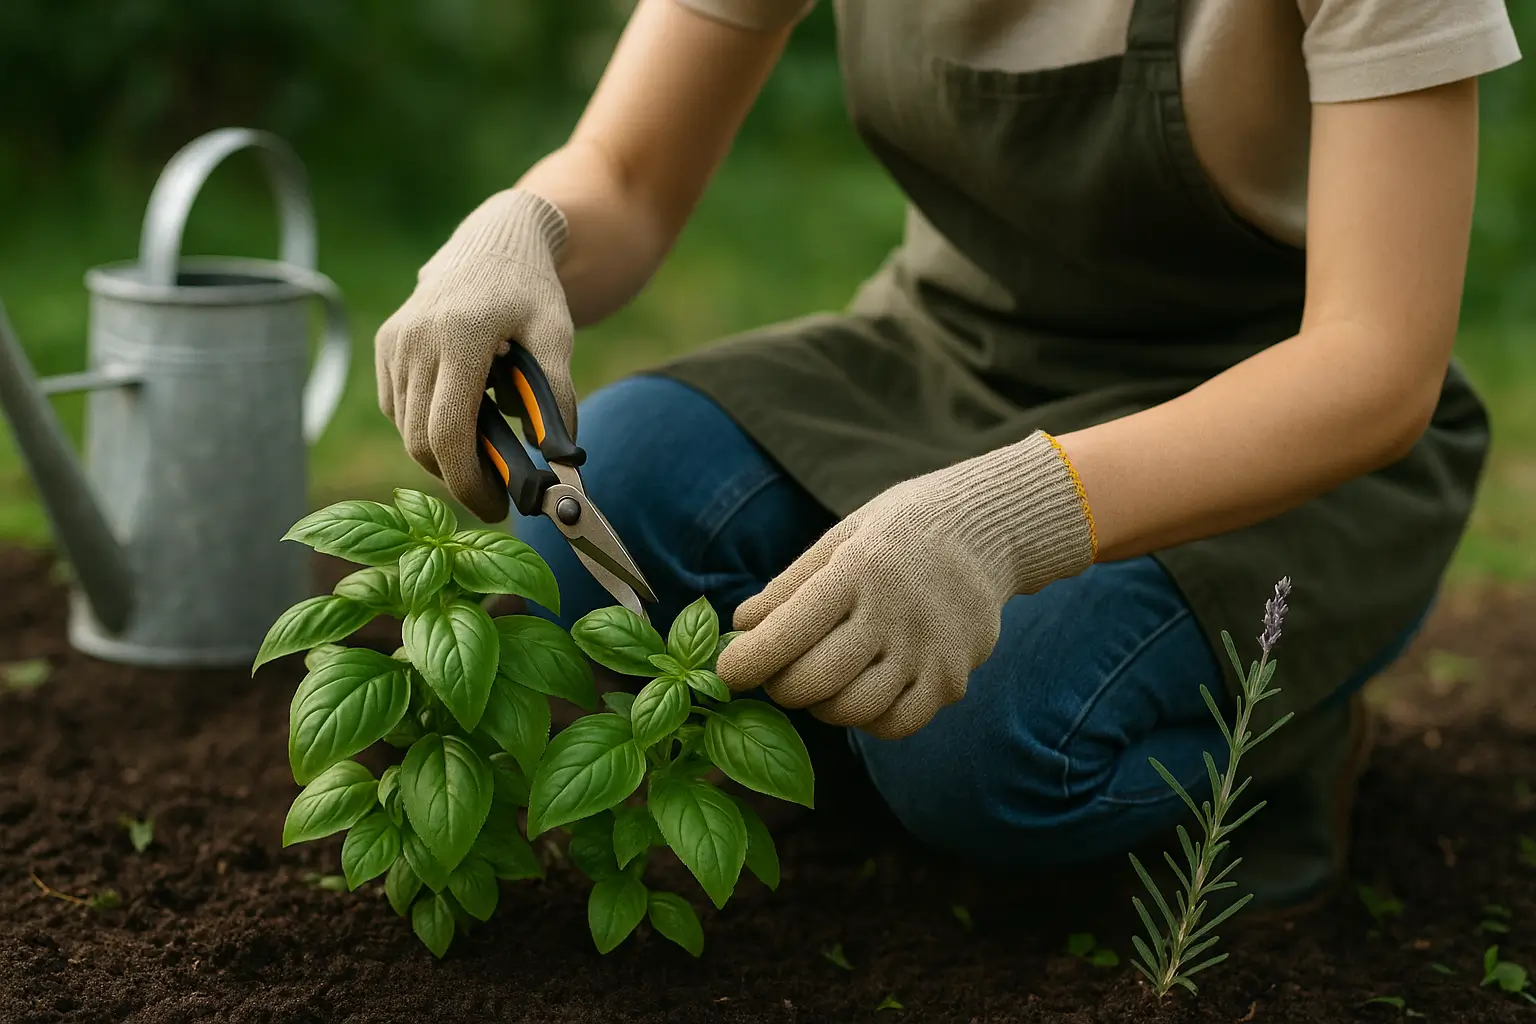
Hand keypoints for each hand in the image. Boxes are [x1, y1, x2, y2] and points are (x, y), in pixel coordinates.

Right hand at [375, 189, 575, 522]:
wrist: (495, 241)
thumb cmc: (533, 291)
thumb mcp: (558, 337)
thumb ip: (556, 397)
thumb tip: (557, 458)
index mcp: (458, 336)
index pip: (446, 434)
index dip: (467, 484)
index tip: (497, 509)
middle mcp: (415, 339)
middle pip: (421, 441)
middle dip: (457, 476)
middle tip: (496, 492)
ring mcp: (394, 341)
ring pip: (406, 429)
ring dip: (444, 452)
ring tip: (486, 445)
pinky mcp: (385, 344)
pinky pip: (399, 408)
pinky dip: (427, 425)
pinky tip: (462, 410)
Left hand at [715, 432, 1096, 739]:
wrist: (988, 527)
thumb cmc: (899, 530)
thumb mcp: (841, 537)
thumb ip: (790, 585)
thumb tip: (740, 625)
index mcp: (856, 571)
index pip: (785, 633)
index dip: (745, 662)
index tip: (726, 672)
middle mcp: (893, 613)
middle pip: (813, 682)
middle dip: (779, 687)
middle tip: (777, 675)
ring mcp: (927, 650)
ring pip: (851, 710)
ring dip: (821, 706)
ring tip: (822, 679)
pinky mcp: (952, 678)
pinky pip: (896, 724)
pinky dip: (867, 719)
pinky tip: (862, 692)